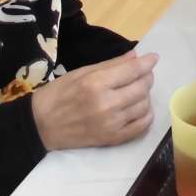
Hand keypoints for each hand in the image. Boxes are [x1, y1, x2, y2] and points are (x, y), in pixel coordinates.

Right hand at [30, 50, 157, 149]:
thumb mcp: (81, 72)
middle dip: (147, 77)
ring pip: (144, 106)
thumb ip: (111, 65)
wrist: (41, 125)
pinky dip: (146, 115)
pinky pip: (141, 127)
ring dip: (145, 95)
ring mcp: (111, 124)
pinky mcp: (112, 139)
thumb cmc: (58, 94)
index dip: (147, 62)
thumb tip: (135, 56)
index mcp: (96, 83)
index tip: (153, 58)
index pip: (132, 70)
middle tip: (143, 74)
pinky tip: (140, 108)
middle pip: (142, 87)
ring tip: (137, 90)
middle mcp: (106, 104)